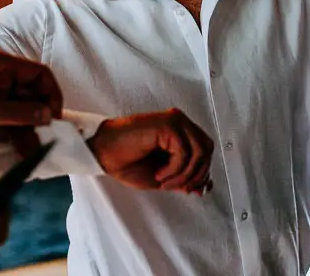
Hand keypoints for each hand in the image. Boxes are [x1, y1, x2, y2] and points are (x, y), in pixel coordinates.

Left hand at [0, 52, 62, 144]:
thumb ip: (17, 113)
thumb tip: (48, 115)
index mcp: (0, 65)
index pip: (39, 74)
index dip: (52, 95)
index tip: (55, 118)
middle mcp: (0, 75)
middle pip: (33, 92)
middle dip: (41, 115)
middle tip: (47, 139)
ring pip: (23, 108)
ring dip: (29, 128)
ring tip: (34, 151)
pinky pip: (10, 117)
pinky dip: (17, 132)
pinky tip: (23, 149)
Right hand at [87, 108, 214, 194]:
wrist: (103, 152)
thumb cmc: (127, 161)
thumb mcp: (163, 176)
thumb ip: (184, 177)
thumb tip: (205, 186)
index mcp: (180, 130)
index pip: (205, 149)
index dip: (202, 171)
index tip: (189, 188)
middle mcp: (179, 121)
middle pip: (207, 148)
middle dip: (197, 173)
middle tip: (177, 187)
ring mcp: (174, 120)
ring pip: (199, 151)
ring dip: (184, 174)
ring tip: (164, 181)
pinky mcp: (167, 124)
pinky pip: (183, 152)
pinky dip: (174, 169)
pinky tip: (159, 173)